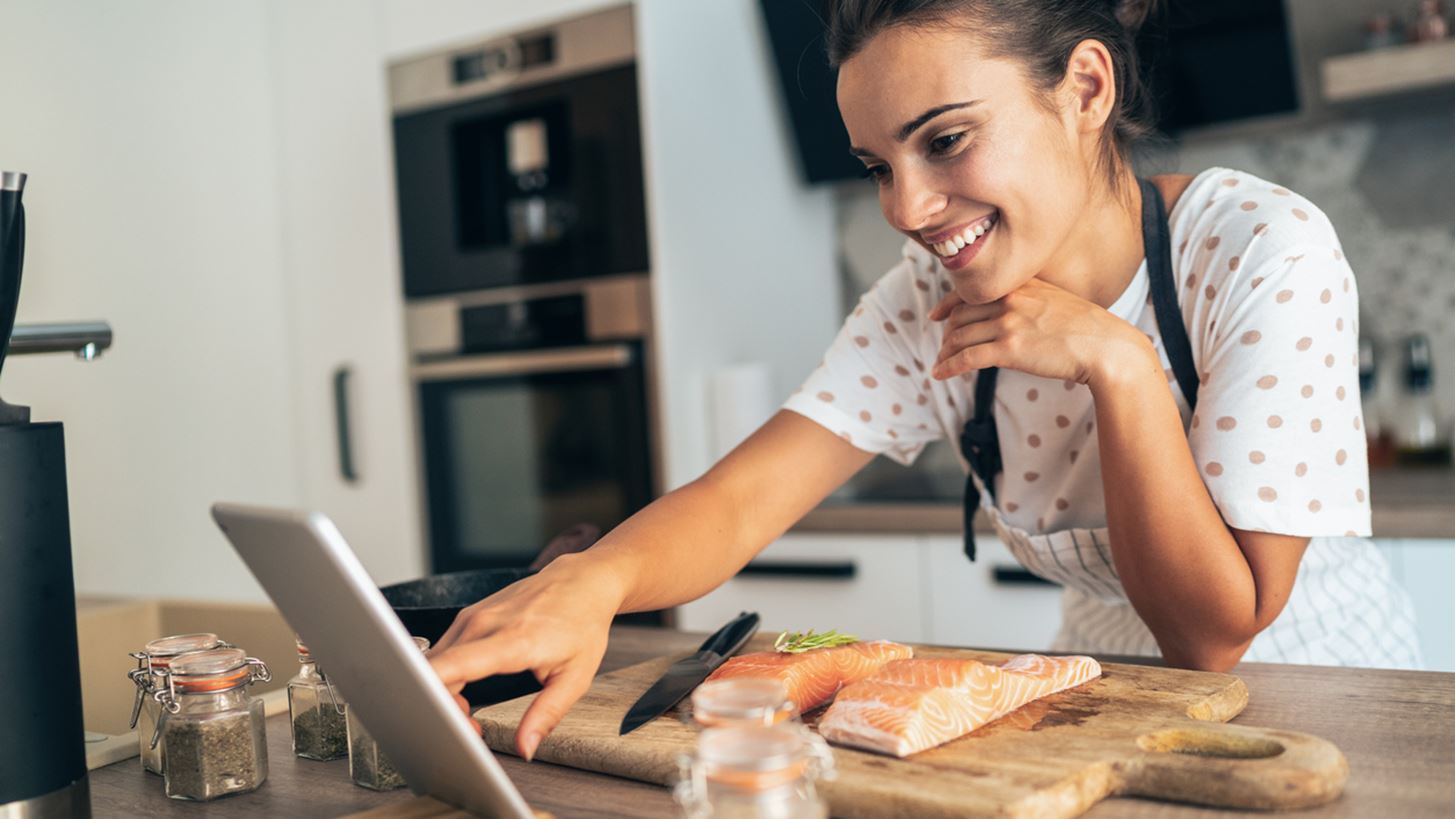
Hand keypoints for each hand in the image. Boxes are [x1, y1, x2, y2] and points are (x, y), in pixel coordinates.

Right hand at [428, 553, 622, 760]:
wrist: (582, 582)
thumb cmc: (582, 625)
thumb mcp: (575, 678)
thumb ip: (546, 715)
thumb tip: (525, 748)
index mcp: (513, 640)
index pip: (452, 666)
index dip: (434, 698)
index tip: (448, 725)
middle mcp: (485, 623)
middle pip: (434, 671)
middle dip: (441, 707)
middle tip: (472, 728)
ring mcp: (473, 616)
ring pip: (433, 662)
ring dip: (442, 692)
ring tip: (472, 709)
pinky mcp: (468, 615)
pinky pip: (443, 650)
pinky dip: (447, 674)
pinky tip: (469, 685)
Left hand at [927, 278, 1152, 385]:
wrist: (1106, 346)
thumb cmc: (1086, 328)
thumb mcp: (1054, 300)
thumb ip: (1029, 300)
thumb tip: (1008, 313)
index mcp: (1020, 285)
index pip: (971, 290)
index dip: (947, 303)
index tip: (936, 315)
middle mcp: (1010, 299)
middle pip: (961, 315)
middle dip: (948, 333)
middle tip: (943, 347)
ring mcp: (1009, 323)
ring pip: (960, 336)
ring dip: (946, 352)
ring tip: (941, 363)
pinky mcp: (1009, 349)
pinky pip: (967, 357)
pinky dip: (949, 366)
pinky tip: (940, 374)